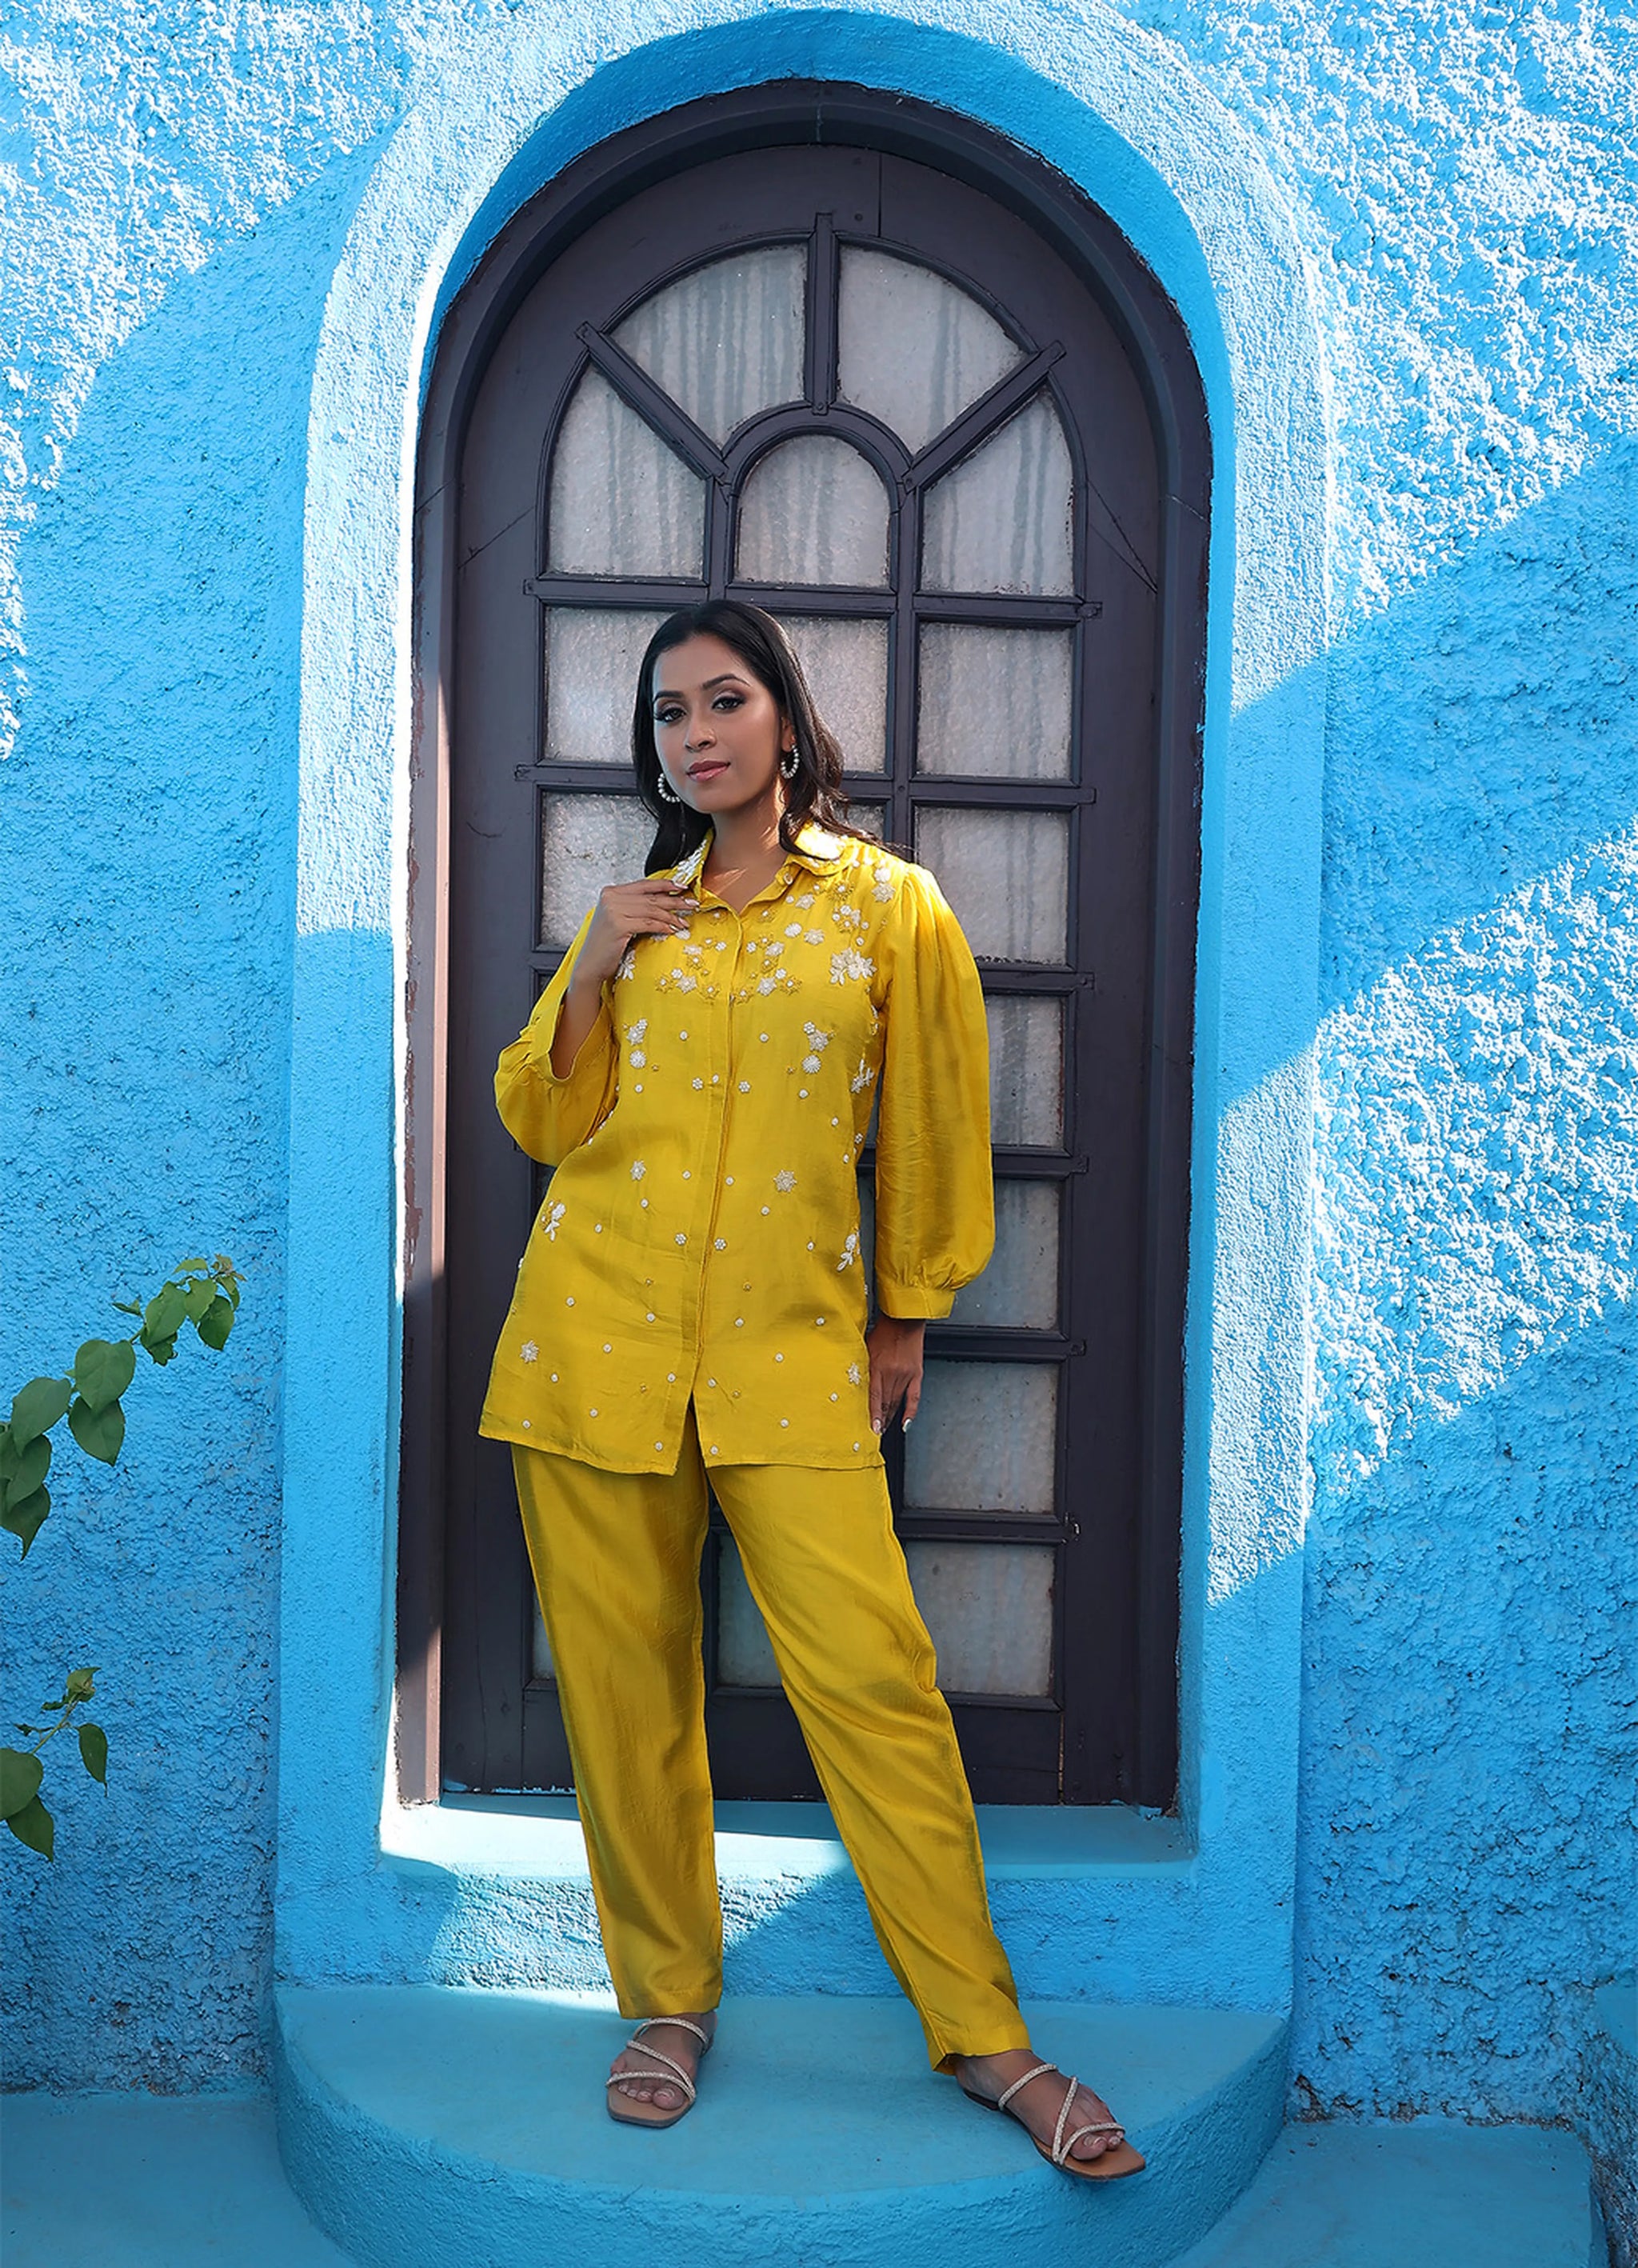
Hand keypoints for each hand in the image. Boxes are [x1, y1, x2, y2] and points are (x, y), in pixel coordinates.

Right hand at [574, 876, 698, 989]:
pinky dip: (663, 926)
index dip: (665, 884)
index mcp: (611, 892)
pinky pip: (648, 923)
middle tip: (692, 903)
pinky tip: (673, 930)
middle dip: (674, 900)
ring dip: (672, 916)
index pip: (644, 884)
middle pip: (650, 897)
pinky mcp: (618, 925)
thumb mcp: (618, 918)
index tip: (682, 886)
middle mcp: (611, 898)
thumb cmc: (606, 943)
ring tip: (684, 921)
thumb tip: (663, 900)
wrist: (589, 964)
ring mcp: (613, 911)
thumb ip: (634, 906)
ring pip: (652, 910)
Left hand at [866, 1315, 924, 1433]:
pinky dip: (909, 1413)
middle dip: (880, 1420)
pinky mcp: (916, 1374)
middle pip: (885, 1403)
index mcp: (877, 1366)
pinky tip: (905, 1424)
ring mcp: (906, 1375)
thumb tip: (856, 1385)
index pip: (874, 1398)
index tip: (871, 1429)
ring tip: (884, 1430)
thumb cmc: (883, 1331)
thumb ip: (863, 1367)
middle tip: (874, 1434)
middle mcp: (892, 1373)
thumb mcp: (866, 1348)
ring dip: (890, 1418)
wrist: (904, 1319)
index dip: (873, 1416)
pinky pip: (914, 1398)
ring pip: (897, 1403)